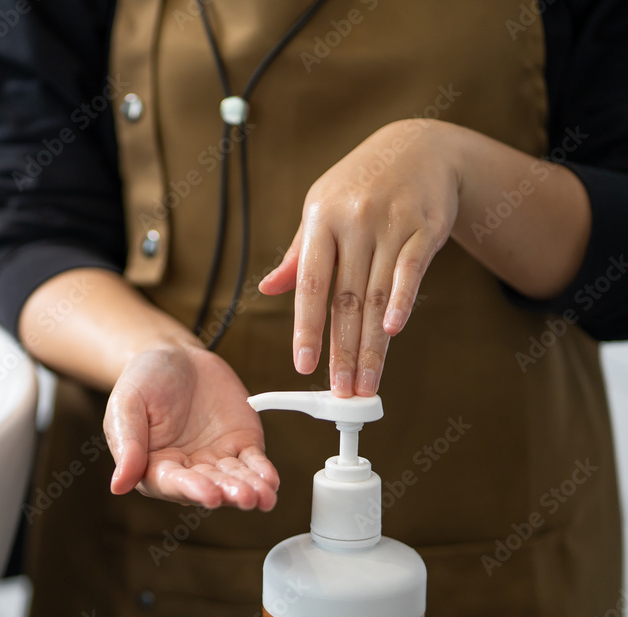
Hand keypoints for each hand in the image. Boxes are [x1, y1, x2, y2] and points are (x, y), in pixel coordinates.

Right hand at [103, 344, 278, 510]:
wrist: (175, 355)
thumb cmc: (143, 380)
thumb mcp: (126, 404)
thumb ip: (126, 443)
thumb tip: (118, 485)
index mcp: (154, 466)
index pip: (173, 483)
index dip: (192, 489)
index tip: (209, 494)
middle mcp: (188, 469)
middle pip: (210, 486)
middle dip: (228, 492)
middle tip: (245, 497)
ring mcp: (217, 459)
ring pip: (235, 479)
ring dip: (250, 488)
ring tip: (264, 495)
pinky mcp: (241, 444)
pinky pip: (254, 462)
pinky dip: (264, 472)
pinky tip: (271, 482)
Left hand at [259, 119, 460, 397]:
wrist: (419, 146)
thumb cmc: (359, 185)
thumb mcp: (321, 209)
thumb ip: (300, 254)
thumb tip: (269, 289)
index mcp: (321, 221)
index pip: (310, 285)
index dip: (307, 328)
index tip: (304, 365)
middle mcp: (353, 223)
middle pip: (346, 299)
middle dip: (343, 351)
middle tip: (342, 392)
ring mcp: (390, 224)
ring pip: (377, 296)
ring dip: (373, 346)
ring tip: (367, 383)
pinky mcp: (425, 227)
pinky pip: (411, 271)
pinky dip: (403, 303)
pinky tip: (394, 332)